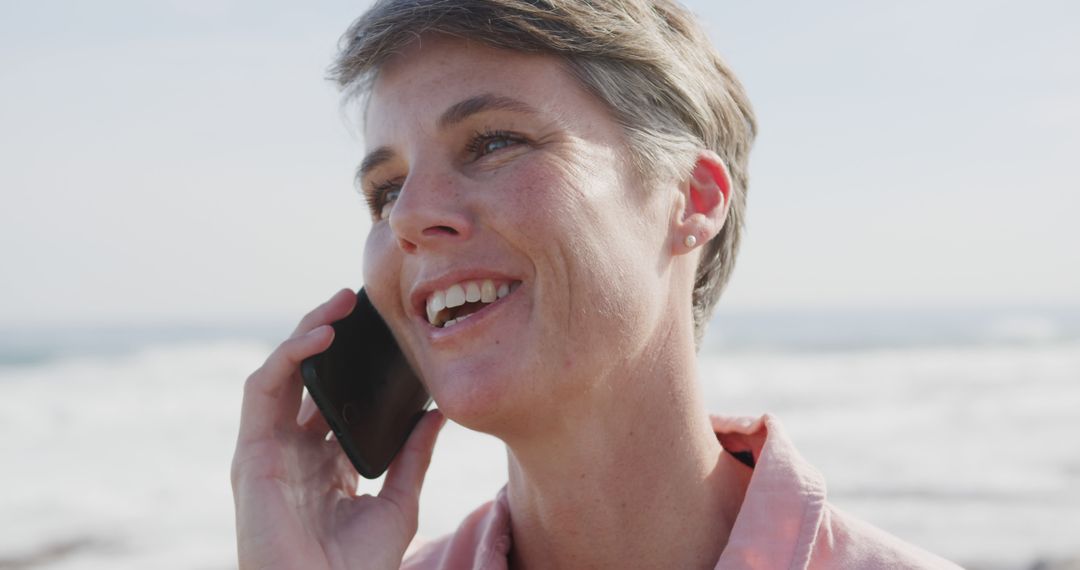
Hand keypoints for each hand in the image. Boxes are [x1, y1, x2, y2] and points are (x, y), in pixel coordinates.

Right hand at [231, 289, 445, 569]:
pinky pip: (262, 390)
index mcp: (323, 463)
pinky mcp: (251, 453)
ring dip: (305, 333)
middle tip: (356, 302)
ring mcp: (269, 451)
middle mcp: (292, 452)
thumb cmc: (356, 568)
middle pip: (303, 379)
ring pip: (278, 373)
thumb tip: (436, 412)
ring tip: (339, 306)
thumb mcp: (398, 501)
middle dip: (325, 334)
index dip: (351, 363)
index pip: (331, 398)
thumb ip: (413, 455)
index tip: (381, 332)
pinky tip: (321, 337)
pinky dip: (288, 357)